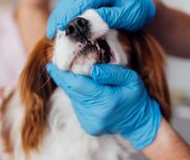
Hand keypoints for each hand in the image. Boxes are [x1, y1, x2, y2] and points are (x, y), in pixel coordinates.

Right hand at [47, 0, 155, 38]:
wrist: (140, 7)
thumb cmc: (136, 11)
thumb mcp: (128, 15)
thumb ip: (110, 17)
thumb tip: (90, 20)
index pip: (83, 0)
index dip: (70, 14)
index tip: (61, 27)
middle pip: (71, 0)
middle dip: (59, 16)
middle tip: (52, 32)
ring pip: (68, 3)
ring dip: (58, 17)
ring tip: (52, 32)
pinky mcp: (86, 0)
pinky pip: (71, 7)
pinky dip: (63, 17)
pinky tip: (59, 28)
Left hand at [47, 63, 161, 148]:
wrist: (138, 122)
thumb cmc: (135, 97)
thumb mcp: (131, 79)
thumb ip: (112, 73)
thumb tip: (93, 70)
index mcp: (106, 100)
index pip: (77, 85)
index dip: (62, 74)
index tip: (51, 65)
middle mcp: (94, 114)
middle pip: (72, 91)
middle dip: (64, 78)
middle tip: (58, 65)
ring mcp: (90, 122)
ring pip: (74, 98)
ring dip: (72, 87)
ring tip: (74, 75)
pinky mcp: (88, 125)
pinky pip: (78, 105)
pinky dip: (78, 96)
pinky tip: (85, 90)